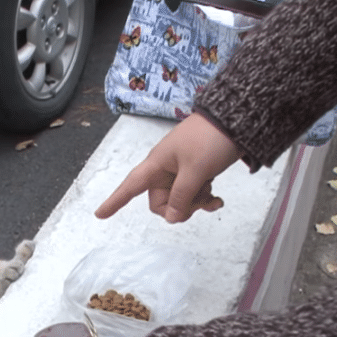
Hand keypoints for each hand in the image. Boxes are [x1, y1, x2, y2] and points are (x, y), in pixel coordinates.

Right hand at [95, 113, 242, 222]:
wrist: (237, 118)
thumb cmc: (210, 140)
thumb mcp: (195, 171)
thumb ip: (181, 197)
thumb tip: (171, 218)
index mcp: (157, 164)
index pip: (130, 186)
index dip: (115, 201)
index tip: (99, 214)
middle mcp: (165, 168)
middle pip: (161, 201)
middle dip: (178, 208)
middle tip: (199, 203)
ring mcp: (181, 170)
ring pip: (179, 199)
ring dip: (195, 203)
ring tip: (213, 196)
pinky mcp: (197, 171)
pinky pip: (193, 193)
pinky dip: (204, 198)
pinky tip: (217, 199)